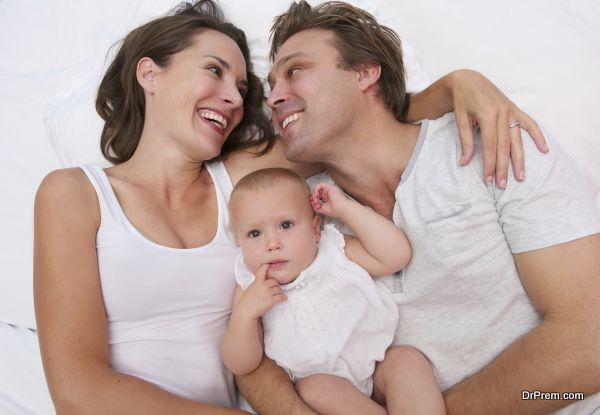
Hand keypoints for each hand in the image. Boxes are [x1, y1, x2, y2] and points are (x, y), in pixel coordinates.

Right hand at [237, 264, 285, 318]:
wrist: (245, 311)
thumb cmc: (244, 301)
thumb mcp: (246, 289)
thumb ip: (250, 282)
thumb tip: (247, 277)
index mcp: (257, 282)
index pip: (262, 270)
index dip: (266, 266)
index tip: (268, 264)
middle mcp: (263, 286)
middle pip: (274, 281)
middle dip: (275, 284)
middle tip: (275, 287)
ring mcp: (268, 293)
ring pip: (278, 289)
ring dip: (279, 291)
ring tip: (278, 294)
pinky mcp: (271, 301)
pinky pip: (281, 297)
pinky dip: (283, 297)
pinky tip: (283, 298)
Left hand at [310, 183, 349, 217]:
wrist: (341, 210)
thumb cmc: (335, 211)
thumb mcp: (321, 209)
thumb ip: (315, 206)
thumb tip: (311, 202)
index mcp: (327, 199)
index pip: (318, 196)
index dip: (313, 199)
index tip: (313, 204)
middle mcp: (328, 194)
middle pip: (317, 192)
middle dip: (314, 198)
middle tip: (316, 204)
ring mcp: (329, 190)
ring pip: (318, 189)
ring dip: (315, 194)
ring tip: (316, 200)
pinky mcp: (329, 187)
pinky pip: (320, 185)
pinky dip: (316, 189)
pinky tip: (317, 195)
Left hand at [450, 69, 547, 187]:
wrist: (469, 80)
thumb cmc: (463, 100)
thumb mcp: (460, 119)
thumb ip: (465, 141)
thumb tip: (464, 163)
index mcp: (488, 115)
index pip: (490, 146)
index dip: (489, 164)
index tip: (488, 179)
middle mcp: (503, 113)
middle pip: (504, 146)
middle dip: (503, 167)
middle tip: (503, 185)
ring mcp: (511, 111)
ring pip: (517, 139)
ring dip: (519, 159)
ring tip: (521, 176)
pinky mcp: (515, 109)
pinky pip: (529, 123)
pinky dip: (537, 136)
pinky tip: (544, 149)